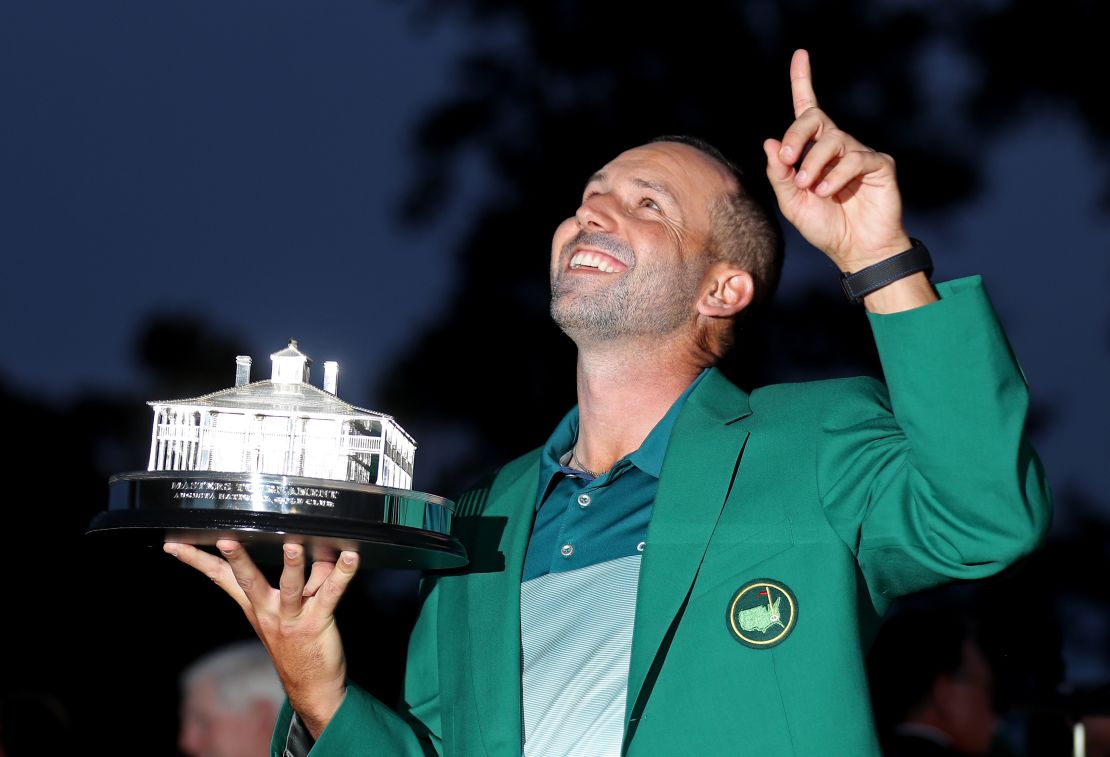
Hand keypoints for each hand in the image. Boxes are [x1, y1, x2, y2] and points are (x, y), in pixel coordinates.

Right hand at [164, 539, 357, 737]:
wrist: (312, 687)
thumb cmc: (298, 644)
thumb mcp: (289, 610)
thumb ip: (302, 577)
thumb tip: (317, 547)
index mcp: (255, 605)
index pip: (221, 577)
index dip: (197, 560)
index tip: (174, 544)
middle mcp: (268, 610)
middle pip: (247, 580)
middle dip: (236, 559)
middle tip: (225, 540)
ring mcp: (292, 617)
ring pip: (290, 586)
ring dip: (292, 565)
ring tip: (293, 546)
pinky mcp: (318, 621)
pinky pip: (332, 592)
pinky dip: (343, 573)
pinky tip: (351, 557)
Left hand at [764, 49, 911, 271]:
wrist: (855, 250)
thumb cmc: (824, 226)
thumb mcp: (791, 202)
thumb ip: (779, 173)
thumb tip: (770, 141)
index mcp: (813, 152)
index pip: (807, 110)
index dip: (803, 81)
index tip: (800, 55)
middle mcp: (837, 146)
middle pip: (815, 118)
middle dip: (797, 133)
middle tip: (788, 156)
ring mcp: (859, 153)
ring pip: (833, 140)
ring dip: (814, 164)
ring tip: (809, 188)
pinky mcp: (879, 164)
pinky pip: (854, 158)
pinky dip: (835, 176)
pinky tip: (826, 191)